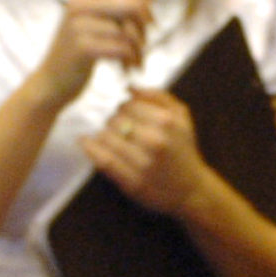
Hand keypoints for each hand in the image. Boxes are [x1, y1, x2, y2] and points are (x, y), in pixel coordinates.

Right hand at [32, 0, 151, 105]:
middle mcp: (79, 5)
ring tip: (135, 63)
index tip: (149, 26)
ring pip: (128, 31)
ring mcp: (78, 26)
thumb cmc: (79, 53)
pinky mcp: (82, 48)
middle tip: (143, 46)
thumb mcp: (99, 23)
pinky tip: (126, 70)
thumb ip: (122, 5)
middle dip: (144, 27)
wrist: (51, 83)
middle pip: (132, 5)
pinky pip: (122, 49)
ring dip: (139, 51)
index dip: (145, 6)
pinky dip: (130, 61)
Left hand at [81, 88, 218, 218]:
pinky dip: (90, 148)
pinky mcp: (131, 182)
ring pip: (106, 137)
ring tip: (109, 137)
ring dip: (103, 135)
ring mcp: (142, 163)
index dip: (123, 107)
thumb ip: (158, 96)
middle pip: (115, 120)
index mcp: (166, 121)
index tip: (126, 114)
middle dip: (113, 122)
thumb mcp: (182, 116)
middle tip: (119, 128)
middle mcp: (154, 141)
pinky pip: (103, 160)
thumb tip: (129, 86)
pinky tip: (84, 142)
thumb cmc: (184, 149)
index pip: (128, 104)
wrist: (191, 189)